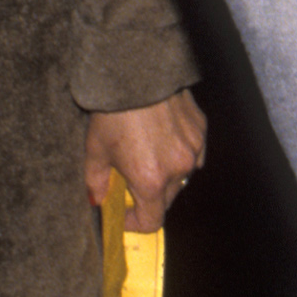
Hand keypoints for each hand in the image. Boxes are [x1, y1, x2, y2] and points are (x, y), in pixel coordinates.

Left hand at [83, 90, 206, 230]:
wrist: (136, 74)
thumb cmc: (113, 112)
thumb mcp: (95, 150)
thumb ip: (95, 182)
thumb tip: (97, 199)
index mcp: (150, 180)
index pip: (151, 221)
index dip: (135, 222)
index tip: (123, 213)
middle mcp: (177, 169)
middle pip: (166, 200)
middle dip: (148, 195)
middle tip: (129, 178)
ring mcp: (193, 150)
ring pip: (181, 176)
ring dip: (166, 174)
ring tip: (147, 153)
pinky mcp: (201, 131)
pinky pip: (193, 153)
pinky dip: (179, 153)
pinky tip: (162, 137)